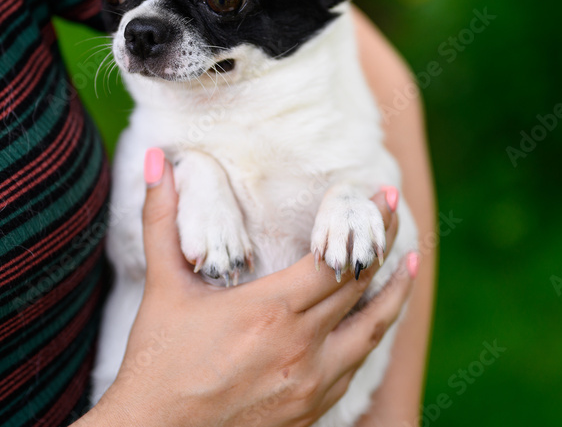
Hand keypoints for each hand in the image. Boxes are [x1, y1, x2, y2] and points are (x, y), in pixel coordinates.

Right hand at [77, 150, 416, 426]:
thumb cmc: (156, 363)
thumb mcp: (163, 286)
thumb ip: (162, 218)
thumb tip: (153, 159)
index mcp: (272, 310)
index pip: (339, 258)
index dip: (367, 224)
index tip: (384, 196)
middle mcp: (302, 346)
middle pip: (361, 288)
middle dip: (383, 245)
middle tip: (395, 214)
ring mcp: (311, 383)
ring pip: (371, 333)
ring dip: (393, 297)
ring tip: (407, 268)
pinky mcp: (311, 411)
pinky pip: (353, 368)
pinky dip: (367, 339)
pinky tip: (369, 325)